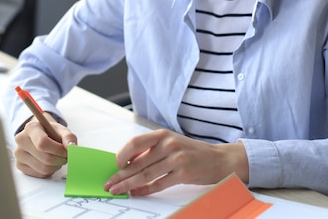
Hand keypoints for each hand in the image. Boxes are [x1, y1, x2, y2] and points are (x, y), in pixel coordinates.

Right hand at [14, 113, 77, 177]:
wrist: (41, 135)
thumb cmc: (51, 132)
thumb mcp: (61, 130)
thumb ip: (69, 137)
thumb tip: (72, 148)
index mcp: (31, 127)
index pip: (43, 143)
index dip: (58, 150)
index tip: (66, 150)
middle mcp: (21, 140)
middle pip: (45, 158)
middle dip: (60, 159)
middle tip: (65, 155)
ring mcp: (18, 154)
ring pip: (43, 168)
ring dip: (56, 166)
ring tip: (57, 158)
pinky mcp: (20, 165)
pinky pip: (39, 174)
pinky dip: (49, 171)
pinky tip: (49, 163)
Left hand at [103, 129, 248, 195]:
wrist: (218, 159)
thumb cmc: (190, 151)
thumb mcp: (170, 142)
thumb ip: (151, 149)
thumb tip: (126, 162)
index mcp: (162, 134)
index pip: (135, 142)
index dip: (122, 154)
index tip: (115, 165)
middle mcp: (168, 144)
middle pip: (138, 162)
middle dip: (121, 175)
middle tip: (109, 183)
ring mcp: (176, 159)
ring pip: (146, 174)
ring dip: (129, 184)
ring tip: (118, 190)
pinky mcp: (183, 174)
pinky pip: (159, 184)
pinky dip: (145, 190)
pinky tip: (136, 193)